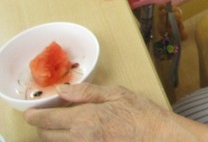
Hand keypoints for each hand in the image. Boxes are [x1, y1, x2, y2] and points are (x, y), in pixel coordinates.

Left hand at [23, 83, 174, 140]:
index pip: (46, 120)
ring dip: (55, 134)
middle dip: (43, 124)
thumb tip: (62, 89)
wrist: (158, 138)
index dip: (35, 115)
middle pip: (46, 135)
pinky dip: (70, 140)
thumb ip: (87, 92)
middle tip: (50, 114)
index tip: (31, 111)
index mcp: (84, 119)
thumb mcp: (117, 94)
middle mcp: (80, 139)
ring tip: (68, 121)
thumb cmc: (142, 114)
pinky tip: (84, 131)